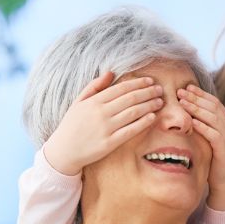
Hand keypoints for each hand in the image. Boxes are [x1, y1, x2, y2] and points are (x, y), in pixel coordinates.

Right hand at [44, 72, 162, 175]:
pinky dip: (143, 123)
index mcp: (94, 101)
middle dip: (148, 92)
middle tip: (160, 90)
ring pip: (133, 113)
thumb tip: (111, 73)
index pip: (121, 88)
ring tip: (160, 102)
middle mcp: (101, 113)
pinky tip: (152, 117)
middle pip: (130, 98)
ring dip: (149, 105)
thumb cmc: (72, 125)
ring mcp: (106, 128)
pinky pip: (130, 130)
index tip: (150, 81)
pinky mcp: (110, 143)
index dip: (138, 83)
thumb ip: (94, 86)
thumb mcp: (78, 102)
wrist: (64, 150)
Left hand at [177, 85, 224, 210]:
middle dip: (196, 97)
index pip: (214, 102)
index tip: (186, 87)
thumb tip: (185, 112)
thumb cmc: (212, 160)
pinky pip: (213, 134)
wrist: (224, 182)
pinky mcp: (224, 149)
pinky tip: (191, 121)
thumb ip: (201, 125)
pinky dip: (202, 126)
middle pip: (213, 106)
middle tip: (180, 91)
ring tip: (182, 102)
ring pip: (213, 117)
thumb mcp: (207, 139)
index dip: (200, 93)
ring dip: (196, 108)